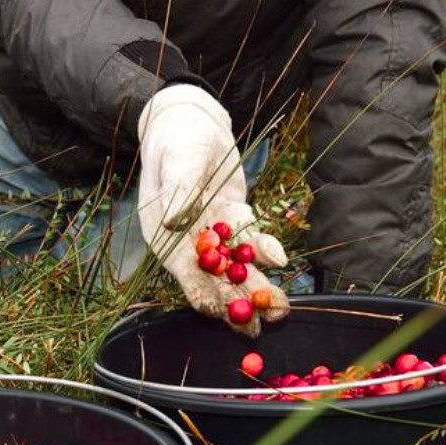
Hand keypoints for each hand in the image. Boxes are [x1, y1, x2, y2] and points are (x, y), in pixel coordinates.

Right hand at [136, 84, 290, 336]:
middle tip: (262, 325)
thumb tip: (179, 221)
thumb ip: (182, 189)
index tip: (227, 313)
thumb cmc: (177, 138)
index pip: (186, 275)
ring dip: (256, 287)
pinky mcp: (231, 219)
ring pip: (236, 267)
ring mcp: (210, 231)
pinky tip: (280, 261)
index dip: (207, 296)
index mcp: (165, 235)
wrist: (190, 120)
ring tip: (280, 308)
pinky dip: (264, 252)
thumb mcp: (179, 159)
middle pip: (214, 280)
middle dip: (238, 303)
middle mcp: (186, 240)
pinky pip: (249, 242)